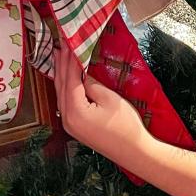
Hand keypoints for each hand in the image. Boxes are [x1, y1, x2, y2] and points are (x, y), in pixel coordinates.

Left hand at [54, 45, 150, 166]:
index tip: (70, 42)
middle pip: (61, 86)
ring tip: (60, 56)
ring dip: (61, 75)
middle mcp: (67, 119)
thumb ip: (91, 84)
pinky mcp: (75, 127)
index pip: (69, 78)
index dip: (70, 59)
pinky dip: (65, 88)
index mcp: (74, 111)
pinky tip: (67, 78)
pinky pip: (65, 103)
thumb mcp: (110, 99)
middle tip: (61, 44)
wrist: (135, 153)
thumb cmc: (126, 126)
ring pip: (61, 94)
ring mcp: (69, 125)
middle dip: (61, 64)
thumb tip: (81, 72)